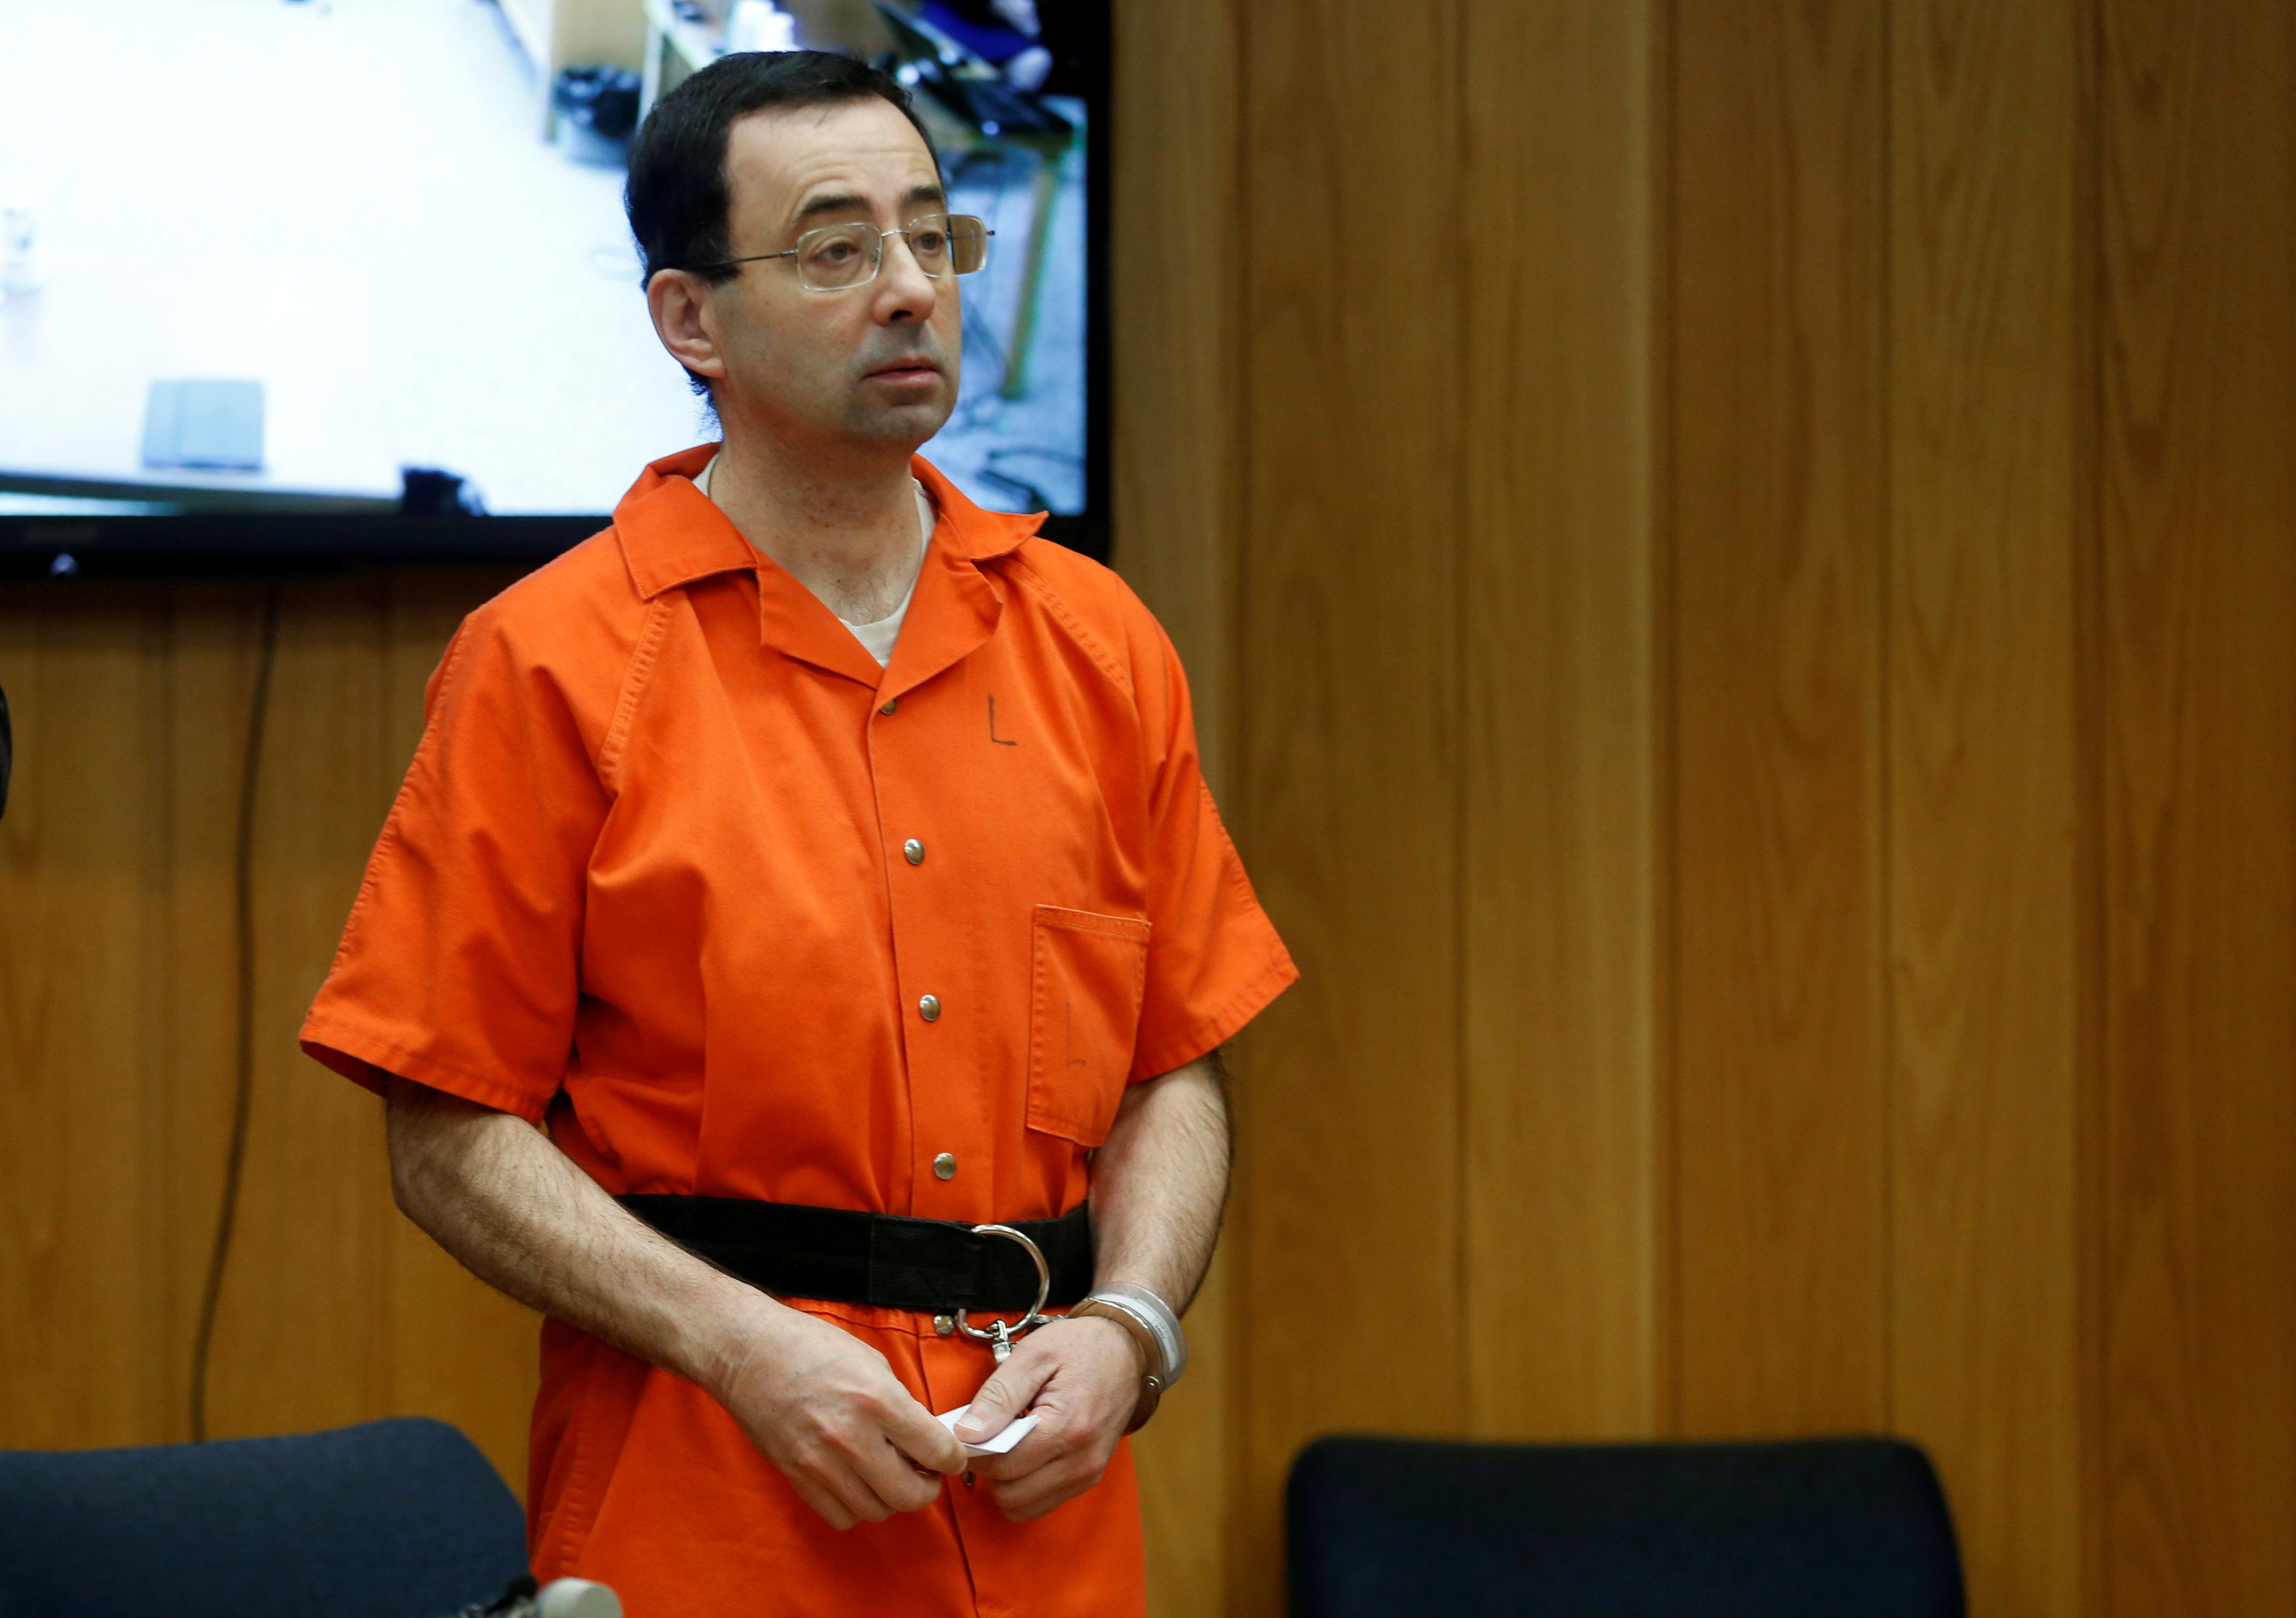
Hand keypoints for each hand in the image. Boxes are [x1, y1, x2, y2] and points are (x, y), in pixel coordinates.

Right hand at [710, 1301, 966, 1528]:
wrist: (750, 1353)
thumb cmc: (810, 1347)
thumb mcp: (872, 1362)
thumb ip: (902, 1404)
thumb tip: (924, 1439)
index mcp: (878, 1400)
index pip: (938, 1451)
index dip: (954, 1458)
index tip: (950, 1456)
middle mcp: (851, 1438)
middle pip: (911, 1495)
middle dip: (927, 1487)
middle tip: (924, 1471)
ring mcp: (821, 1463)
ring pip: (877, 1510)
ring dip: (890, 1497)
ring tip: (887, 1472)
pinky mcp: (797, 1477)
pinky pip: (841, 1516)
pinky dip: (856, 1506)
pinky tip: (856, 1481)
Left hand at [956, 1315, 1145, 1521]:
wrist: (1127, 1351)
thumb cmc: (1079, 1347)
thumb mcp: (1034, 1355)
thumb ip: (999, 1395)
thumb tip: (967, 1433)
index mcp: (1067, 1427)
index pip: (1002, 1465)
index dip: (974, 1451)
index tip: (967, 1430)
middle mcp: (1081, 1460)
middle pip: (1009, 1493)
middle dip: (989, 1468)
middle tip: (987, 1435)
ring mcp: (1088, 1473)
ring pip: (1022, 1506)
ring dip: (1005, 1482)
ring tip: (1008, 1442)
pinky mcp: (1089, 1478)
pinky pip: (1041, 1503)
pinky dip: (1023, 1486)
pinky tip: (1025, 1452)